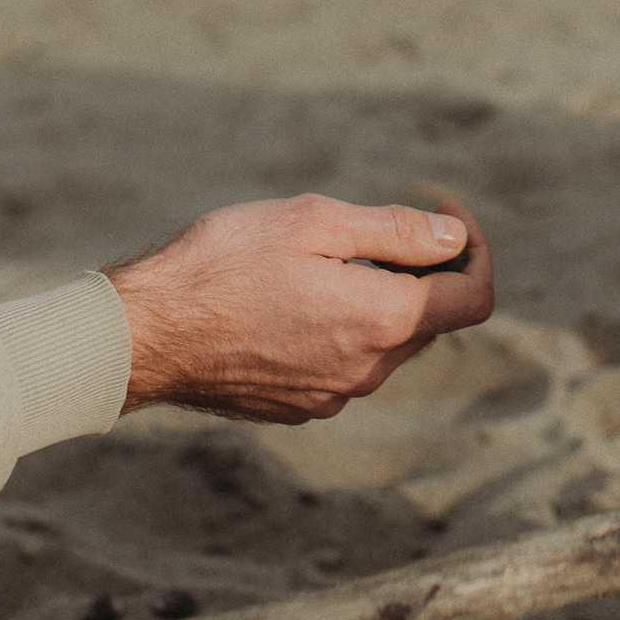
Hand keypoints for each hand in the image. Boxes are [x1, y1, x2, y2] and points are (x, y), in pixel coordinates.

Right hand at [108, 194, 494, 421]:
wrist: (145, 334)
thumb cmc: (223, 263)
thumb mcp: (314, 221)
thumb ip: (396, 232)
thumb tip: (454, 237)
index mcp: (382, 321)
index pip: (474, 298)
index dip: (474, 249)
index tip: (445, 211)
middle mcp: (367, 371)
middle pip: (431, 319)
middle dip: (424, 269)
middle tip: (377, 224)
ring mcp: (332, 396)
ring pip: (387, 343)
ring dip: (380, 299)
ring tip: (324, 258)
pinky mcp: (299, 407)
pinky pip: (346, 365)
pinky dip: (343, 328)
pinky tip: (294, 298)